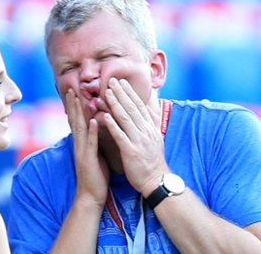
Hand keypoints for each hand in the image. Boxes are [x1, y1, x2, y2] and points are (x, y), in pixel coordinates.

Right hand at [66, 88, 108, 206]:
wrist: (91, 196)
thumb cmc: (95, 175)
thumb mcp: (94, 154)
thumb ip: (93, 141)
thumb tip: (95, 128)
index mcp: (81, 143)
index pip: (77, 121)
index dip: (75, 106)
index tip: (75, 91)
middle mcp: (79, 145)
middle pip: (75, 120)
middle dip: (73, 104)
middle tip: (72, 88)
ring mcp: (82, 152)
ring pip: (80, 128)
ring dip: (80, 113)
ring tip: (80, 98)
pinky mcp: (88, 160)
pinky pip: (90, 143)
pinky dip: (91, 131)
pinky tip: (92, 120)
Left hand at [103, 78, 168, 193]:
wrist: (156, 180)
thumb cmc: (153, 160)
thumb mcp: (156, 138)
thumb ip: (152, 123)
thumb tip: (151, 109)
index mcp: (150, 127)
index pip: (139, 105)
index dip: (129, 92)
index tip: (121, 82)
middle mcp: (145, 131)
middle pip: (132, 108)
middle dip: (121, 93)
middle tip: (111, 80)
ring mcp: (138, 141)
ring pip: (125, 118)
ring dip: (115, 104)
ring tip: (106, 93)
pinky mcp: (131, 151)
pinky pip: (120, 136)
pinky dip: (113, 125)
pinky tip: (105, 116)